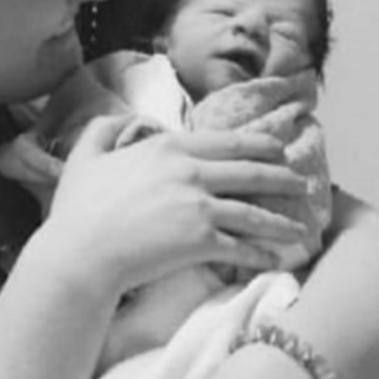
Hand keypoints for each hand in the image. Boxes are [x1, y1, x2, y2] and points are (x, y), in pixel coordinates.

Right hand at [47, 116, 307, 297]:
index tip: (276, 148)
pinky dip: (262, 255)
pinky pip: (242, 248)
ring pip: (254, 212)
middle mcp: (191, 172)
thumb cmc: (77, 210)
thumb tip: (125, 118)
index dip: (257, 144)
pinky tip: (275, 261)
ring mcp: (199, 207)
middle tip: (301, 182)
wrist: (79, 254)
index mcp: (169, 148)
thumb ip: (104, 129)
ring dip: (282, 221)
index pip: (227, 141)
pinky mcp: (201, 242)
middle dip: (282, 176)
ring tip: (300, 228)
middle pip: (251, 171)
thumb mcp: (84, 156)